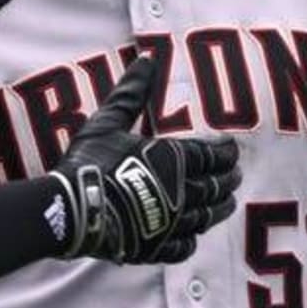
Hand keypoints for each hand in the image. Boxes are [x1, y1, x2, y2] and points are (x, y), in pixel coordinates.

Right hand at [47, 52, 240, 262]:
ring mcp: (170, 224)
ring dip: (219, 209)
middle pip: (215, 187)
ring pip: (206, 218)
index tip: (232, 150)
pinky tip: (192, 236)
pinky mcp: (156, 248)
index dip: (226, 152)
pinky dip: (191, 240)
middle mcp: (180, 193)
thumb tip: (147, 60)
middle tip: (235, 176)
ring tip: (227, 204)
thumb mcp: (107, 121)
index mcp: (172, 160)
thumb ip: (131, 94)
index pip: (211, 156)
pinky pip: (184, 247)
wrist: (71, 211)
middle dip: (228, 179)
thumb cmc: (90, 163)